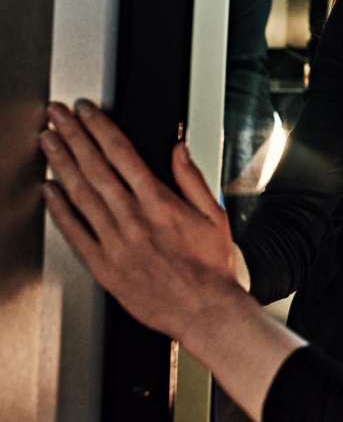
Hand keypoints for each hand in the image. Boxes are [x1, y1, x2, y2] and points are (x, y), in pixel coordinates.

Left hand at [41, 101, 243, 339]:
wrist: (203, 310)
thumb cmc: (210, 266)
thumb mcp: (214, 215)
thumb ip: (192, 179)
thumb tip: (178, 150)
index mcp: (161, 203)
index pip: (123, 154)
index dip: (102, 128)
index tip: (88, 111)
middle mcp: (133, 219)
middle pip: (96, 167)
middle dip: (75, 136)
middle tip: (58, 115)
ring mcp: (115, 243)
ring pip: (81, 194)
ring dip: (61, 164)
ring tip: (48, 141)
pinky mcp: (103, 266)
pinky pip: (75, 233)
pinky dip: (59, 209)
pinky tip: (49, 191)